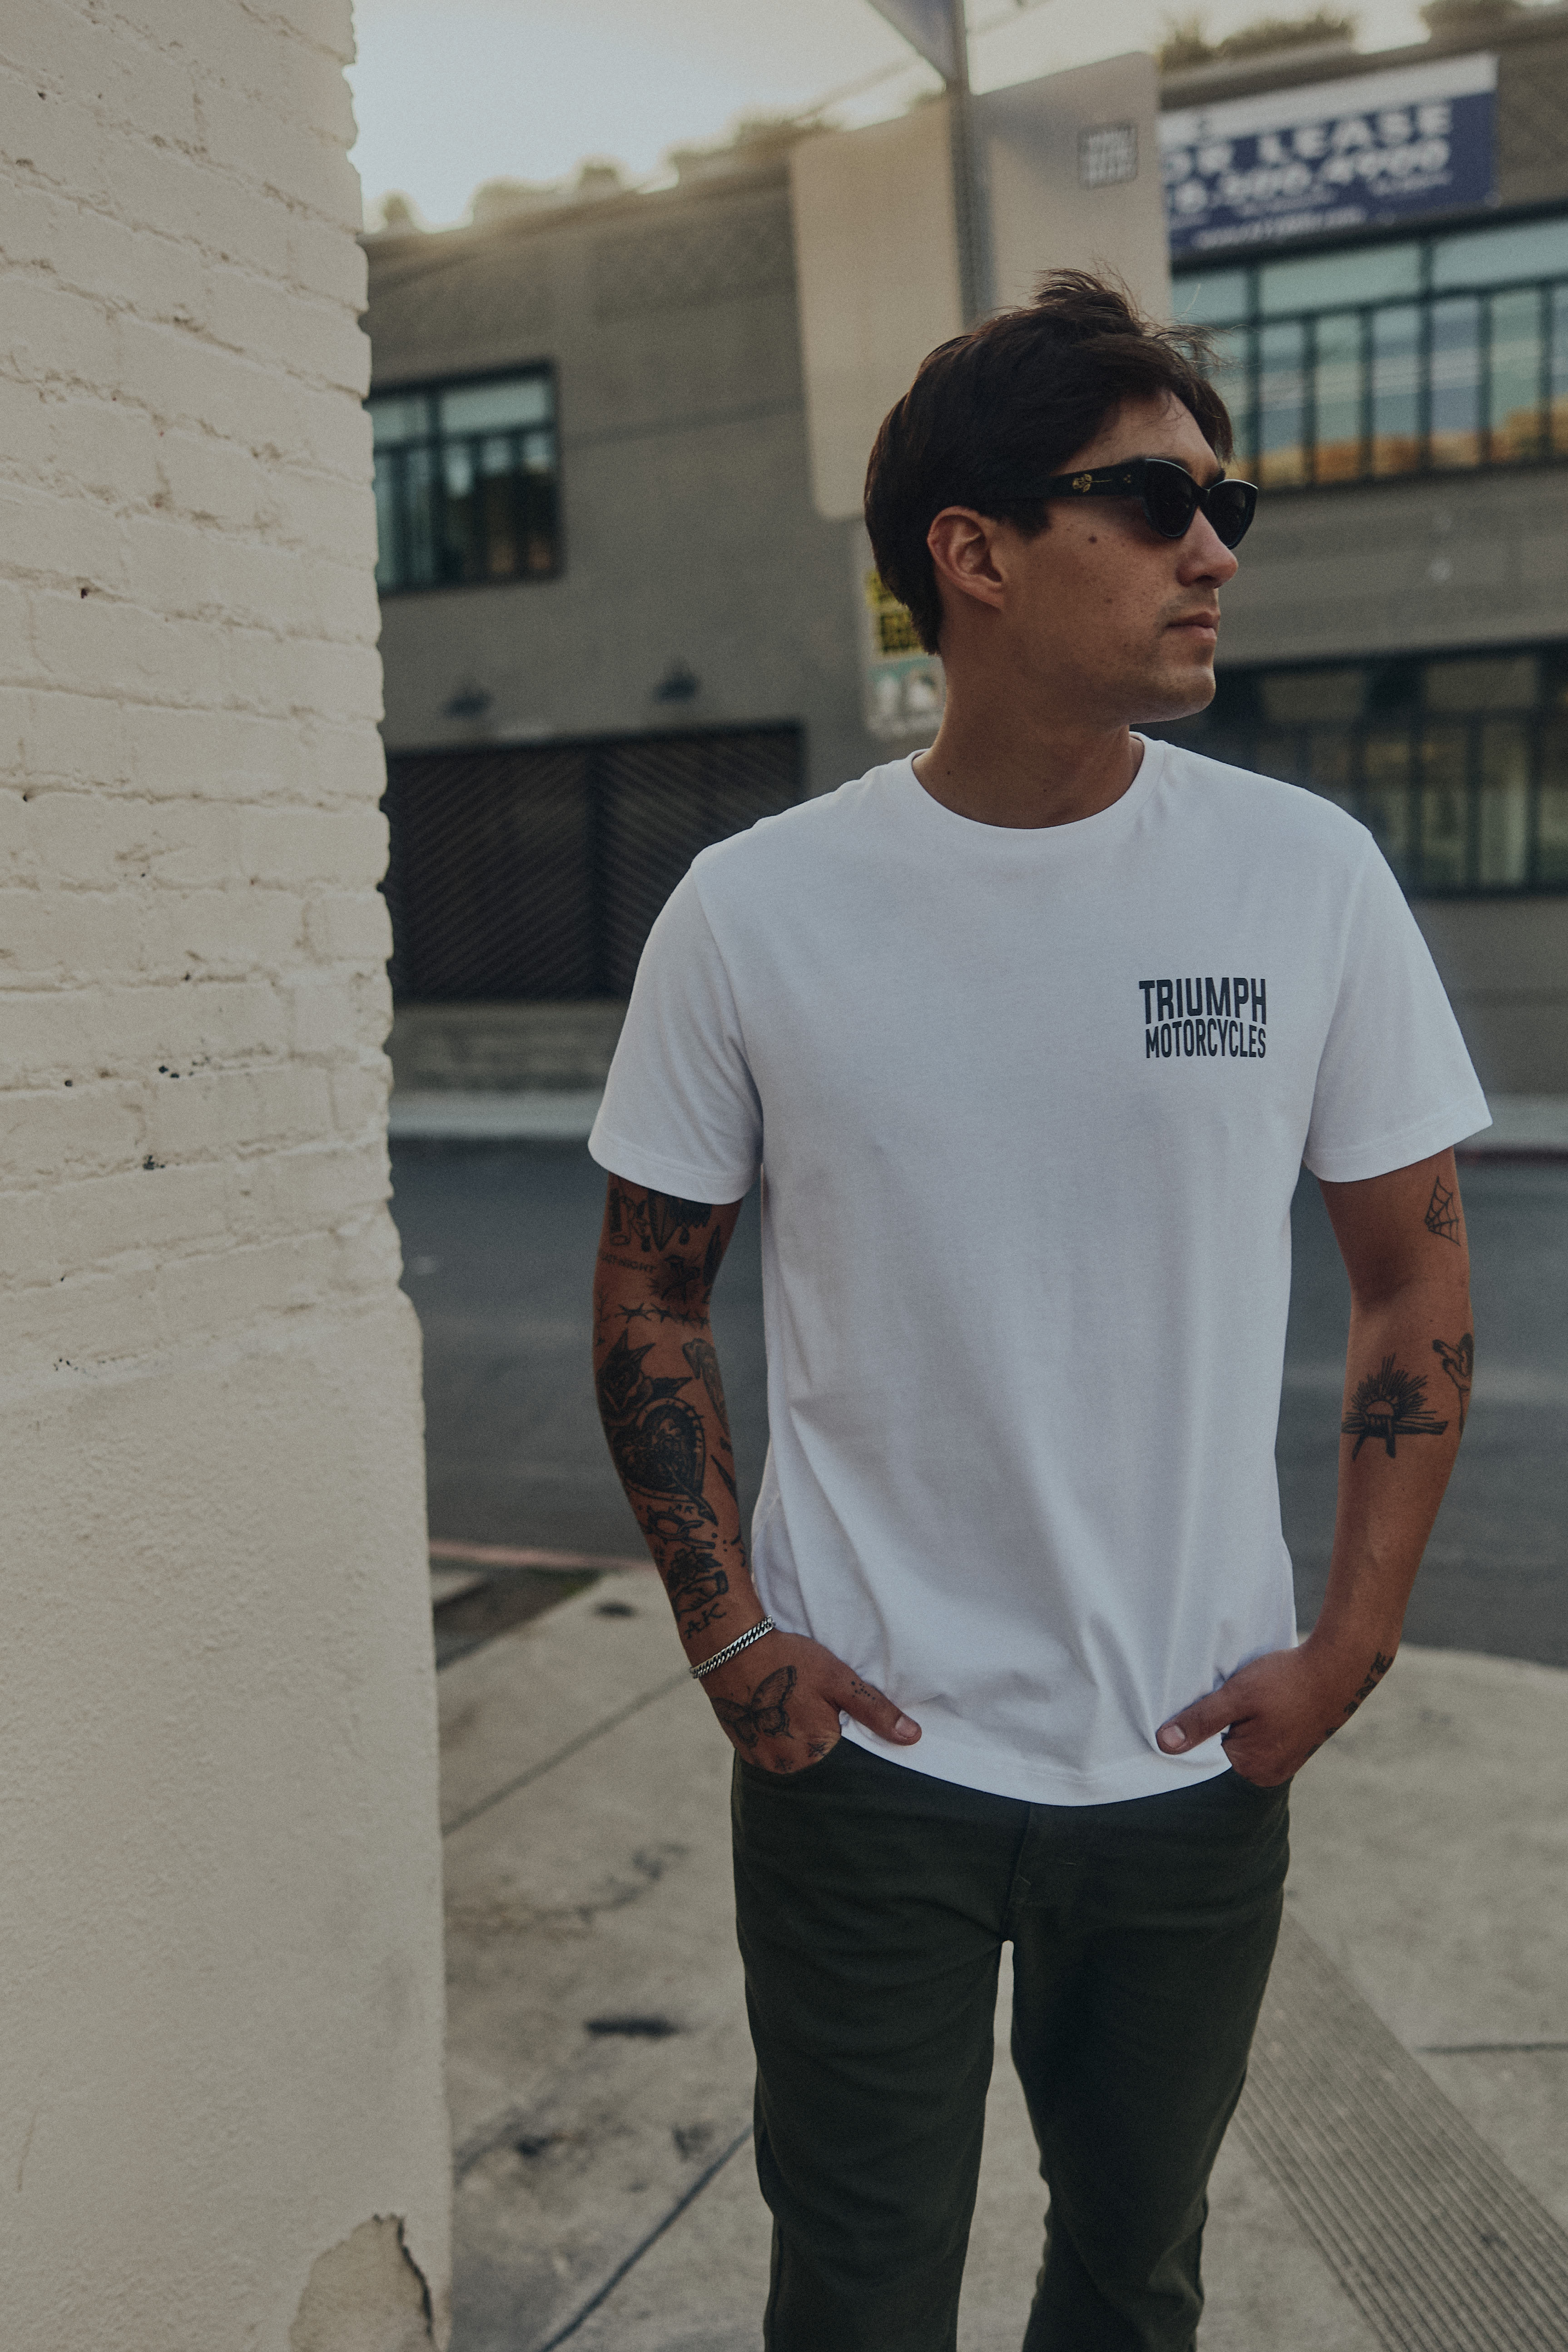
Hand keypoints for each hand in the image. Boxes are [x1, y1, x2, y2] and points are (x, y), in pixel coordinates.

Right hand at [700, 1629, 920, 1774]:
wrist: (730, 1647)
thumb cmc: (788, 1659)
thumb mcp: (837, 1679)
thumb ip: (874, 1710)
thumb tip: (913, 1737)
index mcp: (816, 1752)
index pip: (850, 1767)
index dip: (857, 1751)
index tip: (853, 1731)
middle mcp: (788, 1766)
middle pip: (823, 1769)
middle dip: (830, 1750)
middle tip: (823, 1718)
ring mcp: (764, 1762)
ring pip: (798, 1764)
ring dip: (805, 1749)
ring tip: (803, 1718)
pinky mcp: (747, 1753)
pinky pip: (775, 1758)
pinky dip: (784, 1745)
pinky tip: (785, 1721)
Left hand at [1156, 1640, 1396, 1786]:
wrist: (1339, 1667)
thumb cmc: (1287, 1680)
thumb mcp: (1237, 1696)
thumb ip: (1200, 1720)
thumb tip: (1163, 1744)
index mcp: (1252, 1769)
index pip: (1205, 1757)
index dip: (1197, 1732)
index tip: (1198, 1708)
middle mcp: (1269, 1773)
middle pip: (1226, 1750)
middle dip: (1221, 1727)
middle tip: (1227, 1698)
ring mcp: (1285, 1760)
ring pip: (1244, 1741)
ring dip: (1238, 1722)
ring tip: (1247, 1698)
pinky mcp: (1295, 1744)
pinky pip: (1262, 1736)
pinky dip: (1255, 1720)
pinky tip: (1262, 1701)